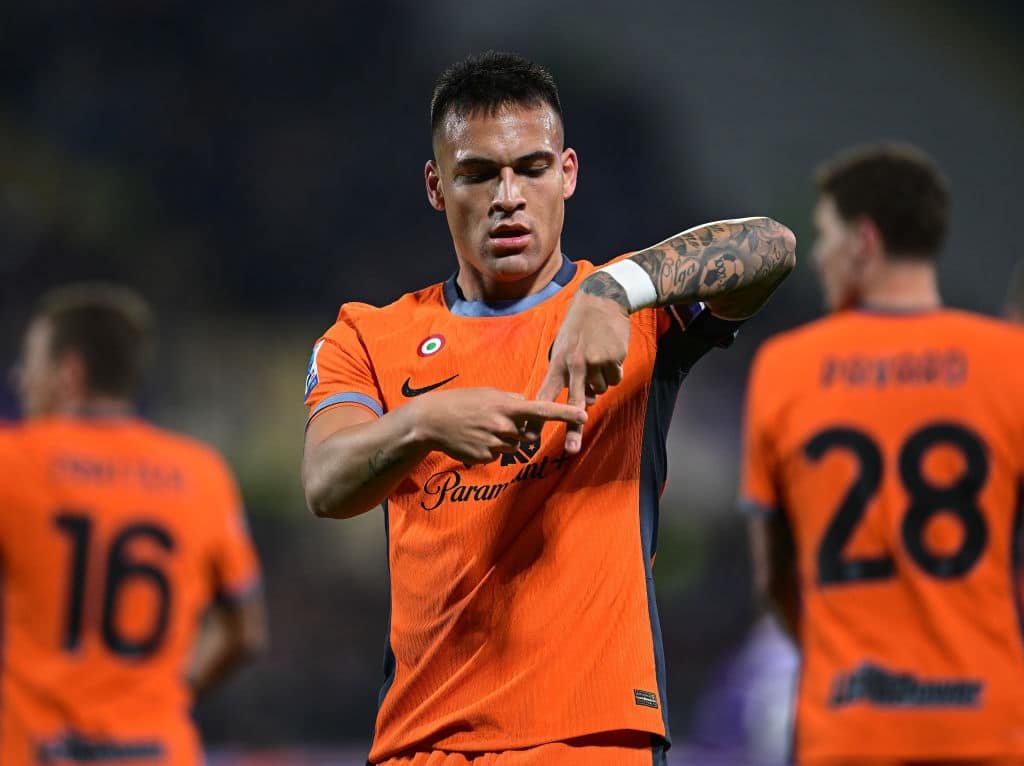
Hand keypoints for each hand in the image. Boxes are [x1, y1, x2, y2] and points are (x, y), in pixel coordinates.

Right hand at [409, 387, 586, 464]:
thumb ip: (511, 399)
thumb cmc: (460, 402)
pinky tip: (473, 439)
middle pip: (527, 434)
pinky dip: (490, 448)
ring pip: (513, 446)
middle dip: (519, 429)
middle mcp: (504, 426)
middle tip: (494, 421)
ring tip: (480, 429)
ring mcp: (494, 443)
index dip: (565, 412)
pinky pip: (497, 455)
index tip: (584, 414)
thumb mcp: (488, 393)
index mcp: (506, 406)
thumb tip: (527, 404)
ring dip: (503, 439)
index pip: (542, 409)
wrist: (431, 421)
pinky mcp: (485, 457)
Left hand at [536, 290, 630, 452]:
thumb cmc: (579, 327)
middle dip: (572, 429)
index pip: (545, 395)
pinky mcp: (613, 359)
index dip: (537, 418)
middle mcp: (575, 365)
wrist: (603, 300)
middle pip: (574, 403)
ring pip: (600, 390)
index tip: (529, 437)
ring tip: (597, 359)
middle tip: (571, 450)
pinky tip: (610, 354)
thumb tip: (584, 402)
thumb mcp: (564, 347)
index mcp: (558, 363)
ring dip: (600, 382)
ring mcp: (595, 362)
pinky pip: (615, 379)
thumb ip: (568, 376)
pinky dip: (614, 372)